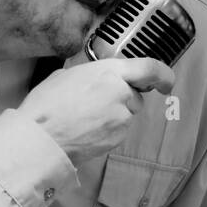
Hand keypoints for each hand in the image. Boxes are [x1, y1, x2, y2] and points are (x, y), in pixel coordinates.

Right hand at [17, 56, 174, 161]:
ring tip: (84, 119)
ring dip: (113, 116)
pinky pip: (119, 131)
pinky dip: (107, 131)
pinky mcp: (118, 137)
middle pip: (134, 96)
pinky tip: (86, 131)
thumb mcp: (66, 75)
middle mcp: (122, 92)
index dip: (162, 75)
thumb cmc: (46, 104)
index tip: (166, 82)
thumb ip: (91, 75)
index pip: (149, 68)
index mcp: (109, 72)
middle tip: (94, 105)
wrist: (40, 138)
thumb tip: (97, 80)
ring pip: (126, 114)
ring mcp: (122, 117)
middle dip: (121, 100)